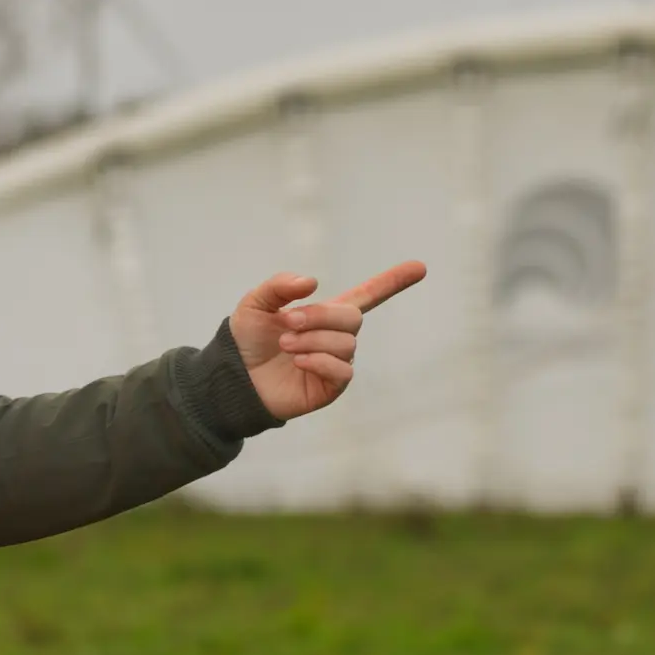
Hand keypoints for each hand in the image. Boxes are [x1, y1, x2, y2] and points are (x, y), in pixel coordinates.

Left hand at [231, 261, 426, 420]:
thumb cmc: (246, 340)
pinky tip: (298, 362)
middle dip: (319, 315)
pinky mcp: (331, 387)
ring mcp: (336, 362)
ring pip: (345, 343)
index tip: (420, 267)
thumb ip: (280, 286)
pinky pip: (343, 370)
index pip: (368, 295)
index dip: (393, 281)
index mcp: (325, 313)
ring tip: (285, 345)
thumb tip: (313, 282)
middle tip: (287, 322)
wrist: (234, 378)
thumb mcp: (256, 303)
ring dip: (312, 340)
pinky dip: (319, 361)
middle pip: (352, 317)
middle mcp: (336, 337)